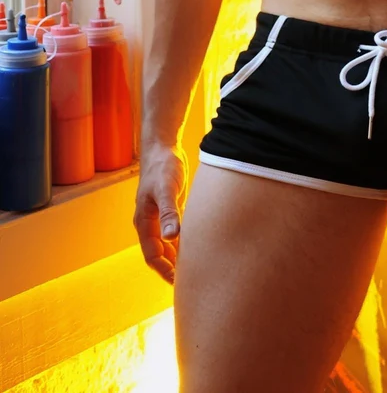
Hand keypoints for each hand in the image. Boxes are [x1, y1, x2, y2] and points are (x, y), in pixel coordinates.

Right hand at [133, 140, 188, 283]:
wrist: (163, 148)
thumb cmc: (162, 167)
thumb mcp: (166, 188)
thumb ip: (169, 212)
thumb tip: (171, 237)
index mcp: (144, 222)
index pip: (152, 255)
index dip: (165, 270)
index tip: (180, 282)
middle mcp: (150, 223)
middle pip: (160, 254)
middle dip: (172, 268)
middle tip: (192, 282)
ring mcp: (160, 217)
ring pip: (168, 245)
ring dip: (179, 257)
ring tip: (197, 269)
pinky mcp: (171, 210)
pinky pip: (176, 234)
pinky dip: (184, 243)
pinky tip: (199, 248)